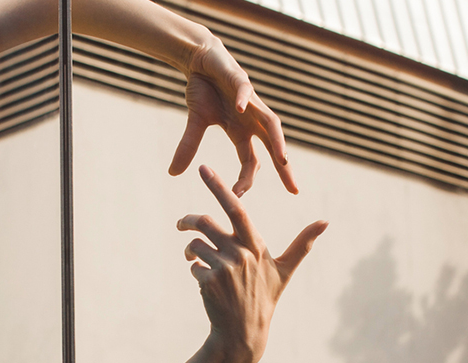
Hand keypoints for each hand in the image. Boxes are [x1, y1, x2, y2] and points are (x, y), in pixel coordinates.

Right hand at [169, 39, 297, 195]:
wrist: (202, 59)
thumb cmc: (204, 89)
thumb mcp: (195, 122)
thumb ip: (188, 147)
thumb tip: (173, 173)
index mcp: (242, 131)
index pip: (251, 160)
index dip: (248, 179)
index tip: (241, 198)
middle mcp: (251, 118)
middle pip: (273, 145)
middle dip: (284, 167)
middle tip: (294, 188)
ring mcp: (249, 100)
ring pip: (271, 122)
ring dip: (277, 141)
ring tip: (283, 159)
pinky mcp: (240, 80)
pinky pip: (245, 91)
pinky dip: (244, 99)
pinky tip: (242, 108)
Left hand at [177, 165, 325, 362]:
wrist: (242, 332)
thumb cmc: (264, 297)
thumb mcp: (285, 270)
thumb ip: (302, 244)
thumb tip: (326, 222)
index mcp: (257, 245)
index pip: (236, 208)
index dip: (219, 187)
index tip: (204, 168)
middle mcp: (242, 254)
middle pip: (206, 222)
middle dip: (187, 221)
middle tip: (180, 224)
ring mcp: (225, 268)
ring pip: (195, 245)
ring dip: (190, 250)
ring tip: (193, 258)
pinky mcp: (210, 281)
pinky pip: (193, 263)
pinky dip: (193, 268)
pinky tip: (204, 280)